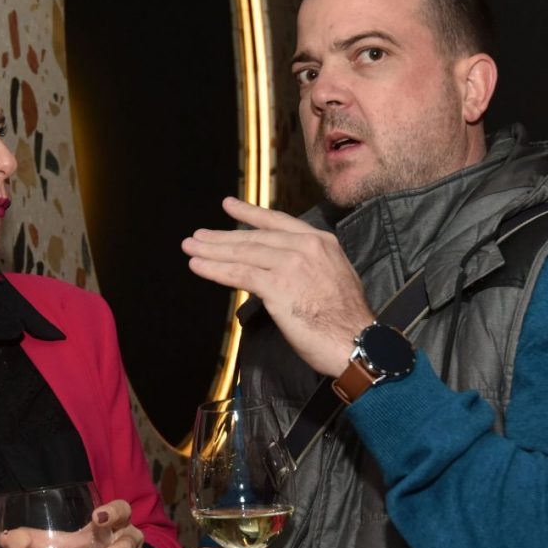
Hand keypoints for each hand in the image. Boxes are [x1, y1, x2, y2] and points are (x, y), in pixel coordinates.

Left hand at [182, 197, 374, 377]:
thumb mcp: (334, 278)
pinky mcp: (278, 285)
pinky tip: (198, 266)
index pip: (278, 221)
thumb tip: (285, 272)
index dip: (250, 213)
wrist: (356, 341)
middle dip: (222, 237)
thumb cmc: (346, 320)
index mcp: (322, 242)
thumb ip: (310, 267)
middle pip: (255, 237)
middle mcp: (306, 246)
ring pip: (243, 253)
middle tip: (198, 236)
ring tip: (190, 248)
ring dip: (212, 250)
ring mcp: (291, 264)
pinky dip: (215, 269)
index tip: (229, 206)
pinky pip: (239, 274)